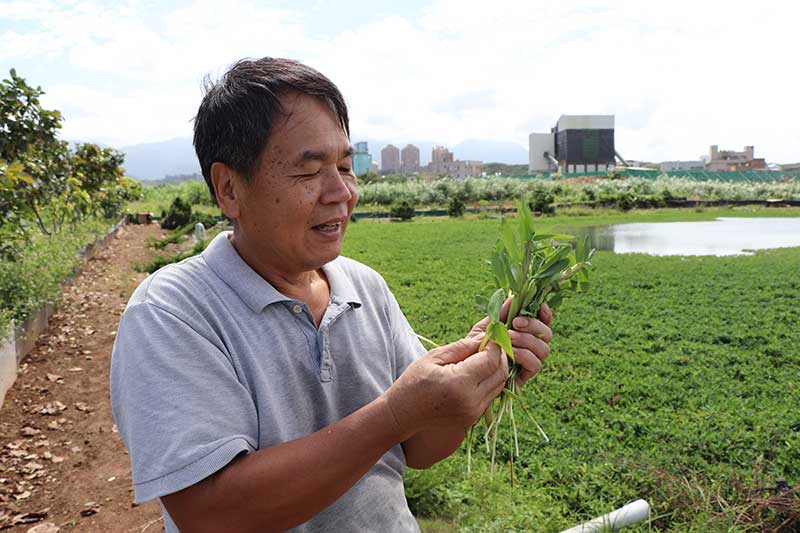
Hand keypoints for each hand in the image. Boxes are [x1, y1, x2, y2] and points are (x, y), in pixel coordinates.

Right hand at [384, 338, 507, 438]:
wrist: (403, 415)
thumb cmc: (413, 382)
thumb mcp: (434, 357)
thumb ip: (462, 347)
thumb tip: (485, 336)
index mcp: (459, 383)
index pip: (491, 360)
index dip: (494, 345)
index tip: (491, 334)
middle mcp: (471, 401)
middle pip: (500, 373)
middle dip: (499, 355)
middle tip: (490, 343)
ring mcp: (474, 412)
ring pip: (500, 385)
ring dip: (497, 369)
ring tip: (484, 357)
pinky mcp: (474, 418)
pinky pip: (492, 395)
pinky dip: (490, 381)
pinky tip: (478, 372)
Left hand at [468, 300, 552, 386]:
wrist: (470, 366)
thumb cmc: (480, 344)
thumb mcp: (488, 326)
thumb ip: (501, 313)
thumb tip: (513, 297)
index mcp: (526, 332)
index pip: (544, 322)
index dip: (546, 314)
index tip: (540, 306)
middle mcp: (532, 346)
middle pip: (547, 334)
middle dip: (533, 325)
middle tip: (515, 323)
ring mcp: (531, 361)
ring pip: (544, 349)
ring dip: (527, 340)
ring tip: (509, 337)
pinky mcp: (526, 375)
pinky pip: (535, 364)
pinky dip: (524, 355)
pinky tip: (509, 352)